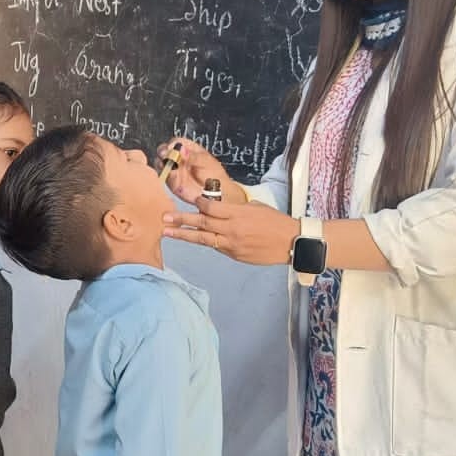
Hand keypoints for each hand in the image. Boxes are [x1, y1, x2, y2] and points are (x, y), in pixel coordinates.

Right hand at [156, 137, 243, 205]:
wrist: (218, 193)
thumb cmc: (215, 175)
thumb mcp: (206, 162)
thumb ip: (193, 157)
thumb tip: (181, 150)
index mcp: (189, 149)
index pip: (176, 142)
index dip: (172, 144)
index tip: (171, 148)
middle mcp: (179, 158)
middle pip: (165, 150)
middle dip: (162, 152)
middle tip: (164, 155)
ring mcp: (175, 169)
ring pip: (161, 163)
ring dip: (161, 163)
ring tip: (168, 166)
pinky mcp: (172, 181)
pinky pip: (164, 176)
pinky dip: (165, 175)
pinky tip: (172, 176)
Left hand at [163, 197, 298, 265]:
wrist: (292, 242)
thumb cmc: (275, 221)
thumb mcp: (255, 208)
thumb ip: (234, 209)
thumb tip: (218, 209)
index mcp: (238, 214)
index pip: (210, 208)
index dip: (198, 203)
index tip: (191, 200)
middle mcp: (232, 229)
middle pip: (202, 223)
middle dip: (181, 220)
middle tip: (164, 218)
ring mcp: (232, 244)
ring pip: (204, 239)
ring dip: (184, 235)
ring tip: (168, 232)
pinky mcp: (235, 255)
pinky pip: (217, 247)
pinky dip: (207, 242)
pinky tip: (195, 239)